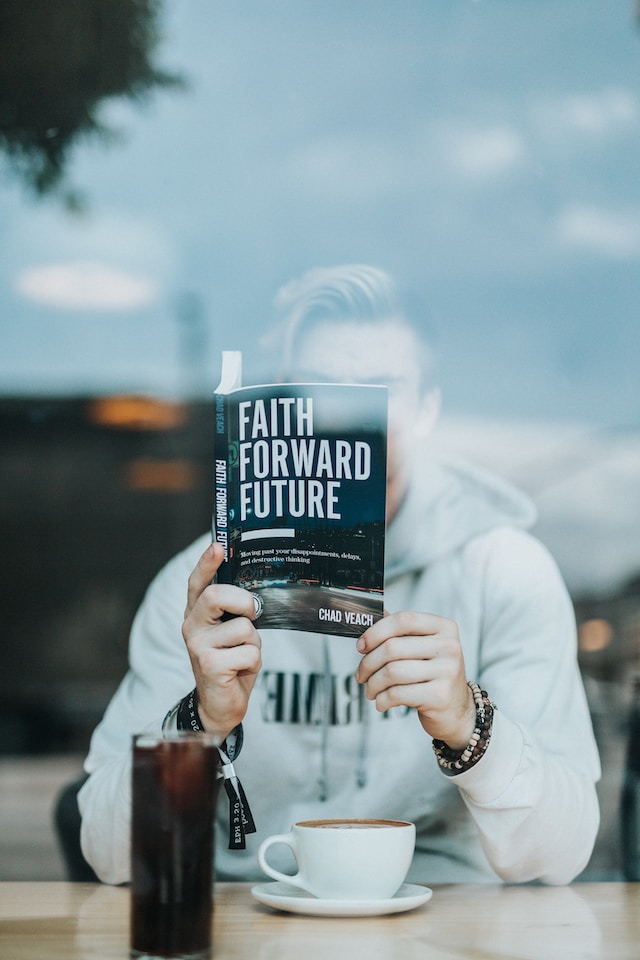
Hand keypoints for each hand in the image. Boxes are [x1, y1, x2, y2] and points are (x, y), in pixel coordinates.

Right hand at [182, 542, 261, 738]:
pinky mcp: (210, 665)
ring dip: (253, 643)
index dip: (207, 563)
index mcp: (196, 613)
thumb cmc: (231, 662)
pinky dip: (254, 662)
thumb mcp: (232, 632)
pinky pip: (249, 652)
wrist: (219, 705)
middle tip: (252, 614)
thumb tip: (256, 595)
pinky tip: (240, 671)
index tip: (218, 546)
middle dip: (244, 601)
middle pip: (217, 595)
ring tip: (242, 655)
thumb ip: (235, 612)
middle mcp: (191, 626)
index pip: (198, 583)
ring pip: (244, 628)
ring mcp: (198, 646)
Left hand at [355, 611, 475, 747]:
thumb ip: (400, 631)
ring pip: (392, 672)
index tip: (361, 646)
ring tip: (370, 690)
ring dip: (373, 683)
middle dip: (368, 663)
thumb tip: (372, 615)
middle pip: (393, 647)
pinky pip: (397, 694)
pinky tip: (381, 701)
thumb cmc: (434, 674)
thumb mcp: (423, 647)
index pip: (404, 620)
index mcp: (444, 627)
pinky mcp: (440, 696)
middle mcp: (449, 646)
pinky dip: (382, 699)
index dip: (376, 631)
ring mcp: (447, 671)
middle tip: (362, 674)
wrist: (457, 709)